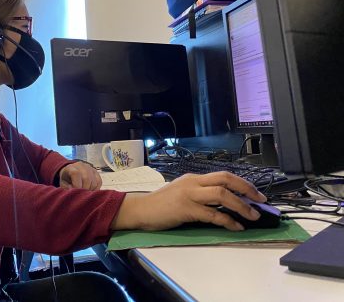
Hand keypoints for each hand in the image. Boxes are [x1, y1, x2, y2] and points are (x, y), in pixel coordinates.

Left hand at [58, 161, 101, 190]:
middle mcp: (82, 166)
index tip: (76, 192)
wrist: (71, 171)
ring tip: (85, 192)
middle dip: (84, 189)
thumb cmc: (66, 179)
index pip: (76, 173)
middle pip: (86, 178)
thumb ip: (66, 188)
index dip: (77, 185)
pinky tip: (90, 190)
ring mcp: (90, 168)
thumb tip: (74, 191)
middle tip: (81, 195)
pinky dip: (96, 188)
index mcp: (71, 168)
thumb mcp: (62, 183)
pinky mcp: (96, 172)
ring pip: (94, 182)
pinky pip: (99, 182)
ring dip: (90, 190)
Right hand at [111, 172, 267, 231]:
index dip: (243, 183)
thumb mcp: (182, 193)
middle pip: (225, 179)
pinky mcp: (186, 209)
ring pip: (221, 195)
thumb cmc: (161, 204)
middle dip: (246, 189)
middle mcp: (193, 183)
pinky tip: (236, 227)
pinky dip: (227, 221)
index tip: (256, 193)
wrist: (141, 210)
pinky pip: (212, 214)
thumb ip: (200, 194)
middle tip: (261, 200)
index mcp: (194, 178)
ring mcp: (189, 195)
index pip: (223, 175)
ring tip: (252, 216)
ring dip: (241, 205)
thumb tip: (224, 203)